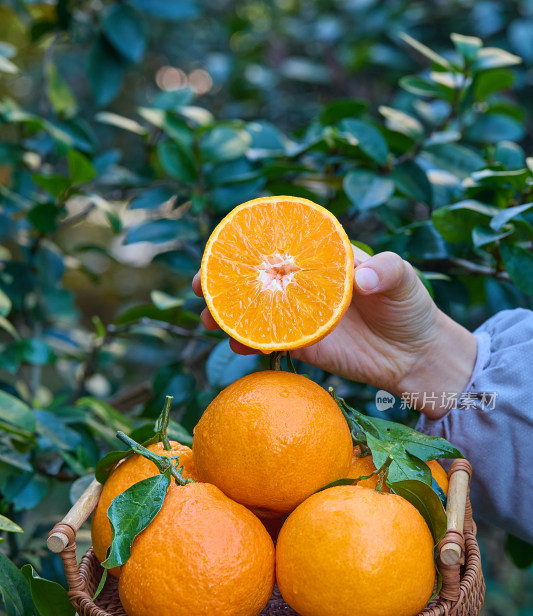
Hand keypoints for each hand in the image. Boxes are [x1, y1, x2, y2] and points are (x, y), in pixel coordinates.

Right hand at [193, 247, 476, 418]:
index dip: (250, 242)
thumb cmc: (410, 307)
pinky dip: (250, 342)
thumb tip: (361, 278)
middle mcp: (307, 283)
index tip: (222, 245)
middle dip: (224, 279)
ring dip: (229, 314)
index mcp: (325, 258)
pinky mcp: (304, 345)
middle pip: (258, 277)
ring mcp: (302, 315)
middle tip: (200, 285)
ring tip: (209, 319)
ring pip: (257, 310)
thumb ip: (386, 271)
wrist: (416, 356)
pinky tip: (235, 345)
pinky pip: (270, 341)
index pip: (283, 242)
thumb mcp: (404, 280)